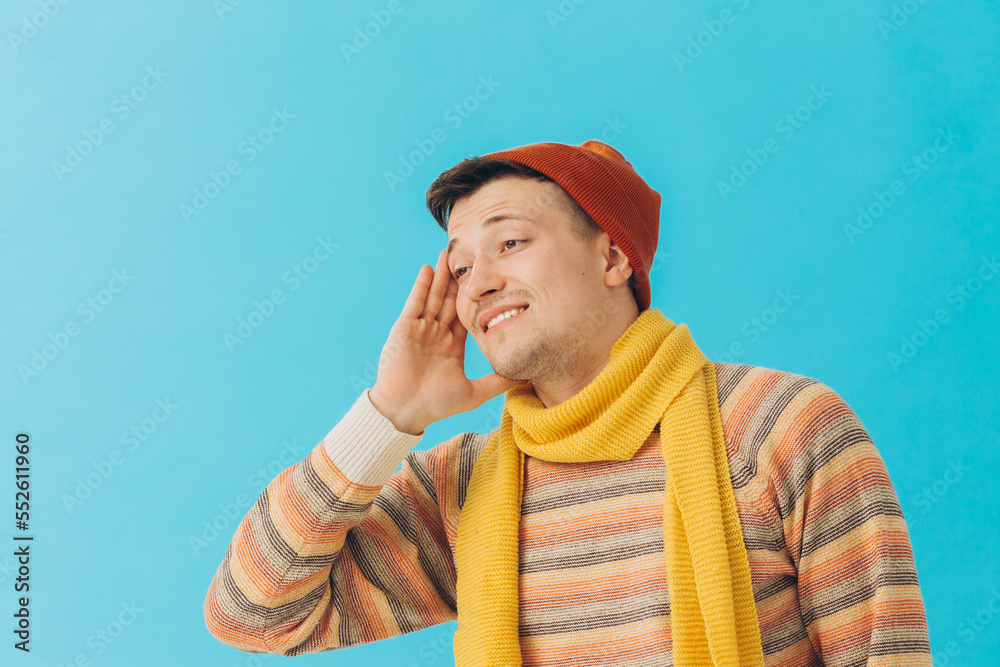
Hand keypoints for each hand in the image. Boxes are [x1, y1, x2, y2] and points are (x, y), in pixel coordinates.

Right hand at [369, 248, 523, 434]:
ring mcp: (420, 329)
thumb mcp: (474, 392)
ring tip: (448, 254)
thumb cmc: (436, 405)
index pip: (465, 315)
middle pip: (450, 300)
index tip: (488, 280)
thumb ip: (497, 383)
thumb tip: (524, 378)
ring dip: (440, 276)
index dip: (475, 298)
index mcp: (452, 345)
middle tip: (469, 257)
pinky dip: (421, 285)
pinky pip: (415, 302)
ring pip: (434, 297)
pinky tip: (428, 268)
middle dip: (458, 279)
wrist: (405, 411)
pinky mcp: (405, 328)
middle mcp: (436, 333)